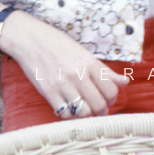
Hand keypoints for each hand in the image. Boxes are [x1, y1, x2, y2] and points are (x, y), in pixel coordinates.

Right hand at [0, 10, 127, 118]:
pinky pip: (66, 114)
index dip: (112, 98)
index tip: (108, 98)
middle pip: (99, 105)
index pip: (111, 90)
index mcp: (89, 63)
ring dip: (87, 114)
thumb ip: (104, 70)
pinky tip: (70, 107)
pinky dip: (71, 115)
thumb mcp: (83, 52)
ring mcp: (62, 84)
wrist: (29, 39)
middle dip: (102, 110)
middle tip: (98, 108)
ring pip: (84, 112)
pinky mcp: (48, 92)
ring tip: (84, 108)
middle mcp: (77, 74)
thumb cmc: (57, 43)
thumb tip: (124, 82)